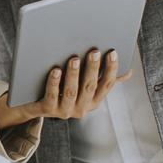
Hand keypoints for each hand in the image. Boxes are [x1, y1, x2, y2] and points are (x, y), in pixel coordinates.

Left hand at [0, 48, 131, 124]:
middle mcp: (82, 108)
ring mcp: (64, 111)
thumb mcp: (83, 84)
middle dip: (93, 68)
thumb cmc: (62, 88)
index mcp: (94, 100)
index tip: (112, 52)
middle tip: (94, 51)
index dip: (111, 69)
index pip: (107, 85)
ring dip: (74, 75)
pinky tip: (55, 70)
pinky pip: (52, 95)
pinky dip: (54, 82)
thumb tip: (129, 72)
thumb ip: (102, 77)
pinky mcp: (47, 109)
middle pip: (90, 86)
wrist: (33, 104)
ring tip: (74, 59)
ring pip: (71, 92)